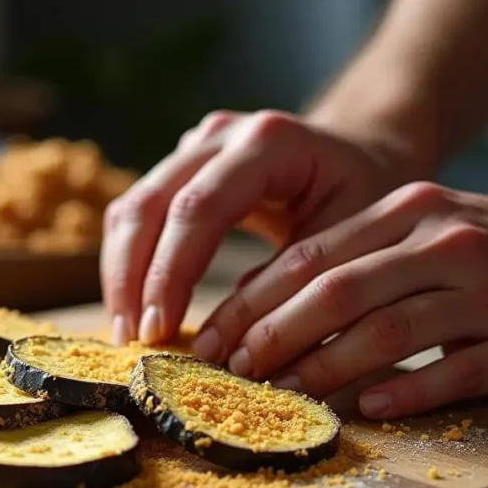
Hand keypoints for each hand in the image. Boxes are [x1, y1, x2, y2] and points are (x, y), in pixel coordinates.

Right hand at [100, 109, 413, 345]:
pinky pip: (137, 214)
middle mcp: (222, 134)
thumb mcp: (350, 243)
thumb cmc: (365, 202)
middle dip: (134, 278)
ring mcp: (195, 146)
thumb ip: (294, 288)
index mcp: (269, 142)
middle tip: (132, 342)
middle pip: (151, 203)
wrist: (363, 157)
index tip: (160, 331)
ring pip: (132, 207)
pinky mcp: (179, 167)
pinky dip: (129, 264)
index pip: (200, 208)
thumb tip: (239, 353)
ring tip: (126, 335)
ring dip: (122, 274)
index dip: (172, 272)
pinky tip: (133, 309)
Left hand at [196, 182, 487, 418]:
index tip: (211, 338)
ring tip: (283, 395)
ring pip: (388, 331)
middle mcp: (446, 243)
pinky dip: (408, 391)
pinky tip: (370, 408)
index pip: (310, 257)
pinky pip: (456, 371)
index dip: (252, 302)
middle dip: (273, 335)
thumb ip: (360, 262)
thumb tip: (267, 312)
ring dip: (325, 369)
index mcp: (411, 212)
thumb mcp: (432, 236)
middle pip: (337, 290)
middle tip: (231, 373)